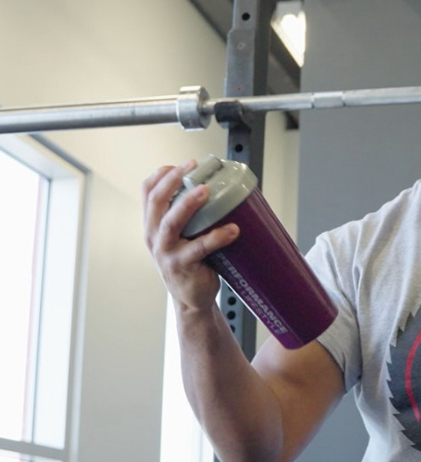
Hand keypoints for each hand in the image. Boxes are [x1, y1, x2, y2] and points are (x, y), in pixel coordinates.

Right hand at [142, 160, 238, 312]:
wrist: (191, 298)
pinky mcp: (183, 266)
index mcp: (152, 224)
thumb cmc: (191, 263)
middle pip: (156, 202)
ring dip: (188, 204)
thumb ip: (189, 217)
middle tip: (192, 167)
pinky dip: (217, 237)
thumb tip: (219, 188)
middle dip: (173, 180)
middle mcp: (154, 236)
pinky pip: (200, 248)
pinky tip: (233, 230)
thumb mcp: (181, 237)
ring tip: (206, 191)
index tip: (183, 163)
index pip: (147, 192)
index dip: (162, 174)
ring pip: (171, 223)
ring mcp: (166, 252)